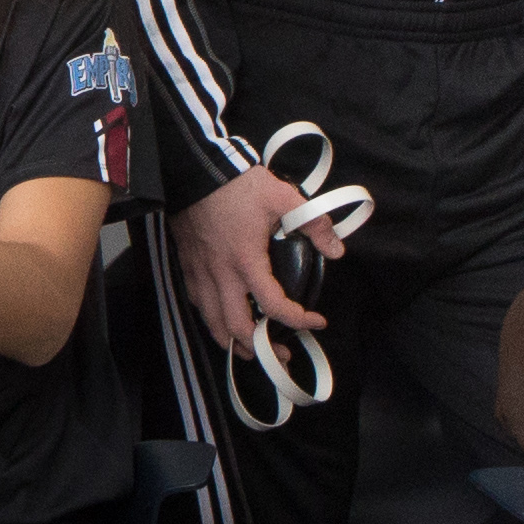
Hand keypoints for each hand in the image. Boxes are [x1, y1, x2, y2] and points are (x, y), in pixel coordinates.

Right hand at [173, 159, 334, 351]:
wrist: (194, 172)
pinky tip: (224, 320)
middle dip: (261, 348)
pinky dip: (213, 321)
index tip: (316, 320)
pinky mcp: (187, 268)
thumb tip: (336, 249)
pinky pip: (198, 306)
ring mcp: (200, 274)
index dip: (298, 320)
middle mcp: (221, 275)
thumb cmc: (237, 186)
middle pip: (237, 328)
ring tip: (252, 348)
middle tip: (281, 352)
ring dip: (233, 342)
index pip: (274, 306)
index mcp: (247, 261)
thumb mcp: (283, 198)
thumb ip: (314, 223)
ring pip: (212, 323)